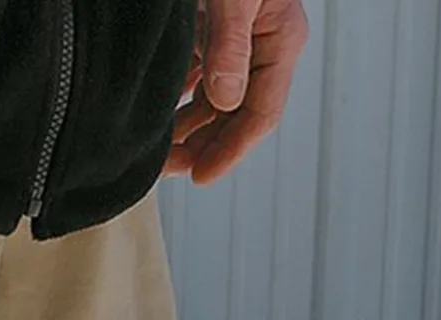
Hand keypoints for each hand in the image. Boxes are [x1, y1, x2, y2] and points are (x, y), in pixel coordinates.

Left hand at [164, 0, 307, 186]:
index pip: (261, 114)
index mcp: (280, 40)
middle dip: (203, 146)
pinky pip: (200, 72)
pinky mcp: (214, 23)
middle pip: (235, 114)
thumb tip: (225, 99)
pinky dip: (179, 95)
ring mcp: (239, 37)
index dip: (231, 151)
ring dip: (187, 126)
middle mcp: (262, 44)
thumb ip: (230, 45)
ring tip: (160, 148)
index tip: (201, 176)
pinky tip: (161, 109)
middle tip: (168, 168)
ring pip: (214, 98)